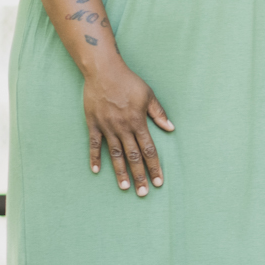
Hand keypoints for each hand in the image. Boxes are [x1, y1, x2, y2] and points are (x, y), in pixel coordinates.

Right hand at [83, 63, 173, 195]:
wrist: (103, 71)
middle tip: (143, 192)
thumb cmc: (129, 82)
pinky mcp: (93, 124)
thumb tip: (171, 128)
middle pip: (133, 156)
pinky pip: (93, 144)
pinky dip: (94, 157)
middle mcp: (123, 128)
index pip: (149, 150)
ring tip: (125, 187)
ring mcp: (106, 127)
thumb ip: (159, 114)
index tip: (158, 181)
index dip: (154, 166)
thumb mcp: (148, 95)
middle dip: (140, 175)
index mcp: (138, 122)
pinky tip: (96, 170)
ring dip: (120, 172)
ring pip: (114, 154)